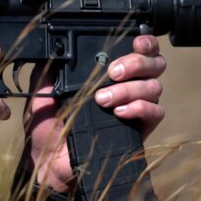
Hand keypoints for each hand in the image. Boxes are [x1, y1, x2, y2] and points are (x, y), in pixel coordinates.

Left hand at [25, 34, 165, 191]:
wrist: (49, 160)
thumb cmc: (48, 124)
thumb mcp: (44, 88)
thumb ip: (52, 66)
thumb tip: (53, 46)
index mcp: (111, 72)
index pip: (140, 49)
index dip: (145, 41)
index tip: (135, 42)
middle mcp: (129, 86)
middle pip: (155, 64)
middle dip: (137, 63)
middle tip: (112, 73)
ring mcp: (137, 107)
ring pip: (154, 87)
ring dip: (129, 89)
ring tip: (102, 99)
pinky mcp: (141, 129)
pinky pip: (156, 113)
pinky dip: (140, 108)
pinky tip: (119, 112)